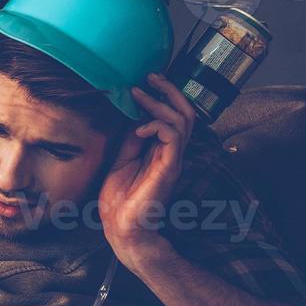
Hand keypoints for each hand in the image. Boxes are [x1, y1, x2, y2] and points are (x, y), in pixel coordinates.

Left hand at [99, 74, 196, 268]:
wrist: (121, 228)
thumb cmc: (120, 199)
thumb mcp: (120, 159)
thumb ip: (130, 139)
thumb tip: (132, 115)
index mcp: (161, 150)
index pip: (173, 115)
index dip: (164, 95)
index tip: (146, 81)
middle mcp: (171, 153)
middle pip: (185, 112)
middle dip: (169, 90)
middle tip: (151, 76)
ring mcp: (172, 160)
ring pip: (182, 120)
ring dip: (160, 104)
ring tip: (139, 96)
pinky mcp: (168, 169)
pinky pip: (173, 137)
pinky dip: (157, 125)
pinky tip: (138, 130)